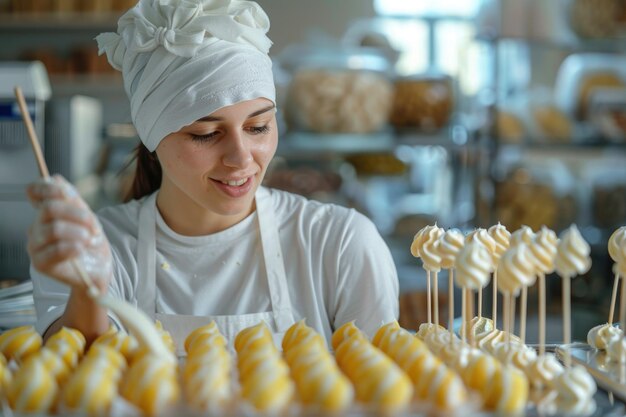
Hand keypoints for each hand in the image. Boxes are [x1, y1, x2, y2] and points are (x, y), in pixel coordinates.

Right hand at [26, 175, 111, 291]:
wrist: (98, 269)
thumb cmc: (91, 243)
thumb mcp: (87, 216)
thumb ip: (73, 199)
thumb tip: (56, 179)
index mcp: (46, 213)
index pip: (34, 192)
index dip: (48, 187)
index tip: (69, 194)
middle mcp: (36, 227)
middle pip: (49, 208)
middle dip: (78, 214)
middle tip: (93, 226)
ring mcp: (35, 245)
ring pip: (55, 229)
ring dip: (79, 232)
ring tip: (89, 240)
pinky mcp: (40, 263)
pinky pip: (58, 249)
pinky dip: (76, 247)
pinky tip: (82, 250)